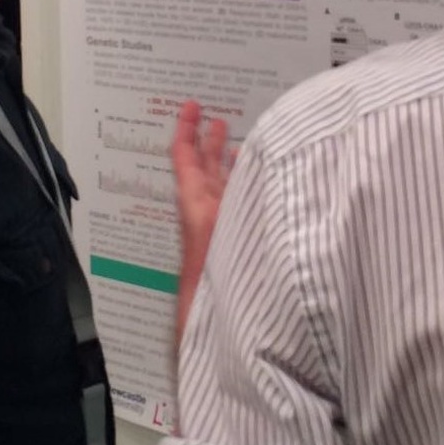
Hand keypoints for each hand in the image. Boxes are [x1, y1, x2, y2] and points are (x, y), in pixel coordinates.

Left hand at [171, 100, 233, 342]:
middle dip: (210, 144)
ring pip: (222, 191)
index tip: (190, 106)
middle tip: (217, 119)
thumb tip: (256, 171)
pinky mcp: (232, 246)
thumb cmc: (212, 290)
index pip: (185, 159)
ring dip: (227, 165)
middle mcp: (208, 217)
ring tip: (237, 143)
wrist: (212, 338)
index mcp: (197, 209)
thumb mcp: (217, 242)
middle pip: (205, 172)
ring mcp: (221, 233)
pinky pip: (237, 209)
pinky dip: (245, 190)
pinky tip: (258, 185)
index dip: (186, 131)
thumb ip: (232, 207)